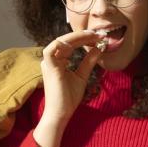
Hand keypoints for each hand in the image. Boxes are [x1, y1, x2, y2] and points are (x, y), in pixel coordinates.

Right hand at [34, 30, 103, 146]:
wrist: (61, 112)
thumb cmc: (69, 98)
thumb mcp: (82, 75)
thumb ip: (89, 61)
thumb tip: (99, 48)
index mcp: (58, 61)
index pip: (71, 45)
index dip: (84, 39)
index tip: (99, 38)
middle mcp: (51, 59)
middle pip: (66, 41)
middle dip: (83, 36)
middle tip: (98, 34)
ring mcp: (49, 62)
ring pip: (61, 41)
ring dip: (76, 37)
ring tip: (92, 36)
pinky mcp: (48, 67)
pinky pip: (52, 49)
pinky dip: (63, 43)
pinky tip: (78, 43)